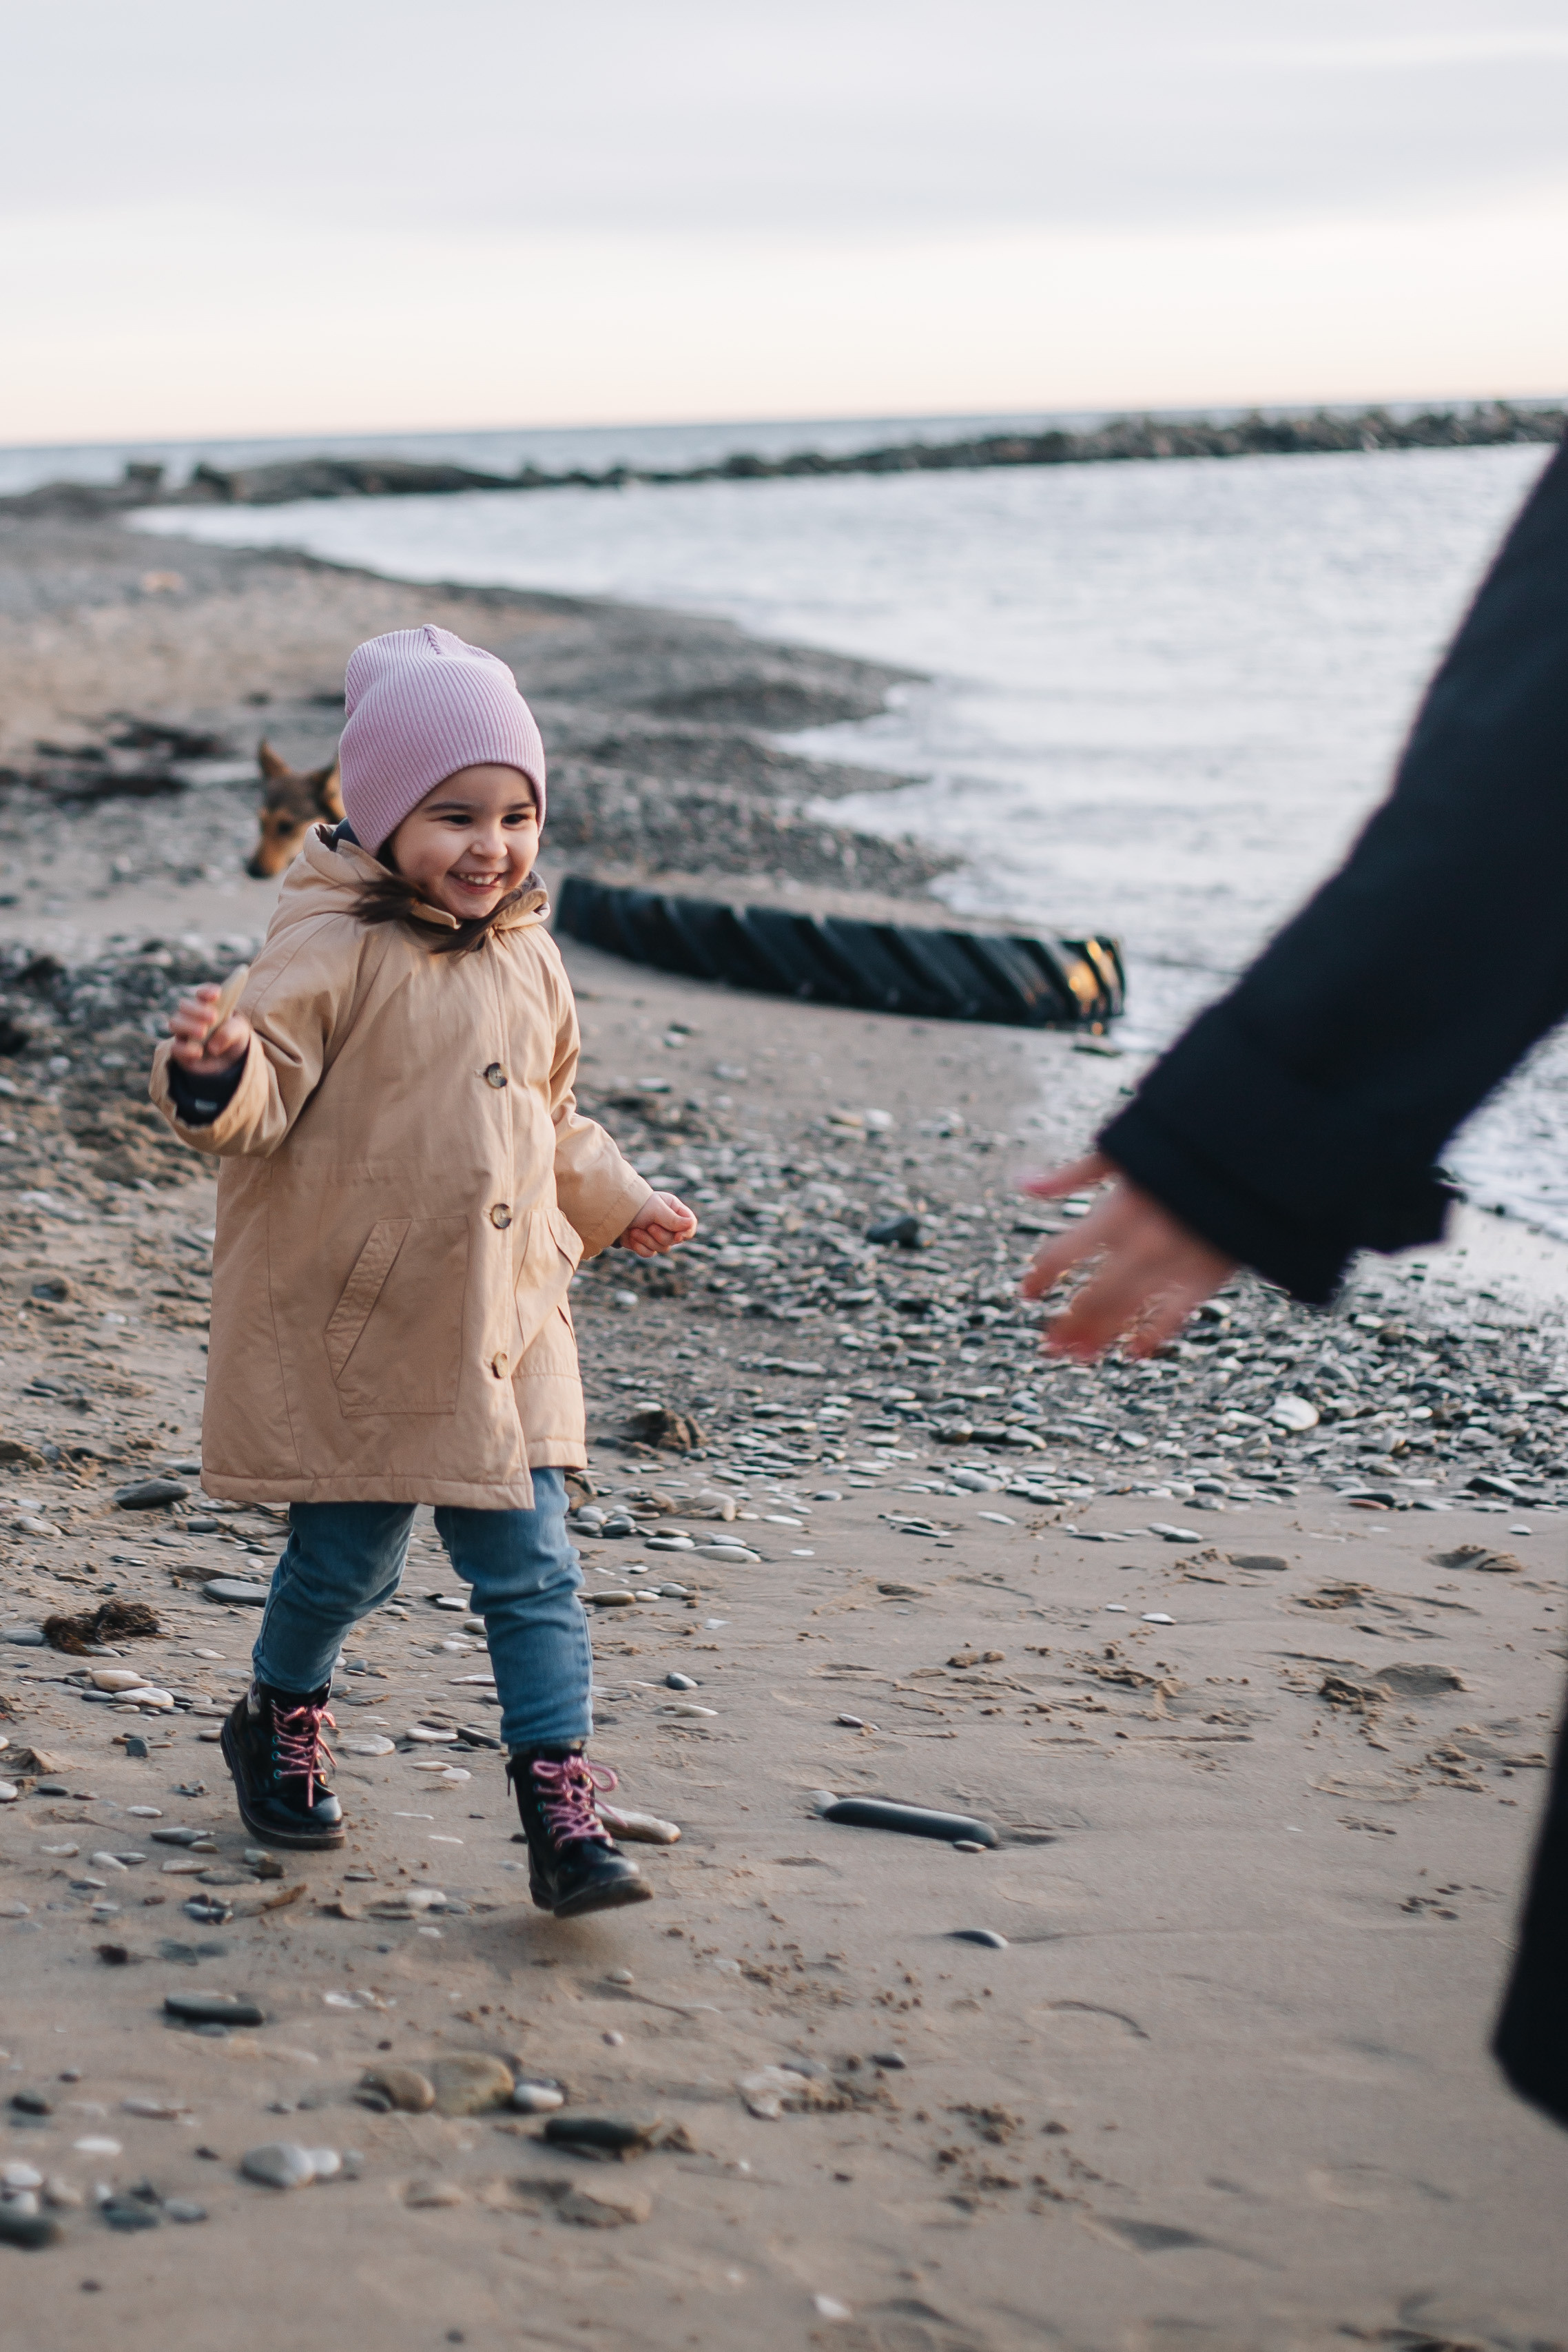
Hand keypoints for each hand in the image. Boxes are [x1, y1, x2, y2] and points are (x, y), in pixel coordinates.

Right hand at [168, 985, 252, 1078]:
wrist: (229, 1057)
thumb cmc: (233, 1036)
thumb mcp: (239, 1032)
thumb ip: (230, 1032)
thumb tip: (212, 1047)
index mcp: (206, 1004)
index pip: (202, 993)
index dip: (207, 992)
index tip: (217, 995)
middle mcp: (190, 1015)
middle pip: (185, 1006)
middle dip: (198, 1010)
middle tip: (213, 1017)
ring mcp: (182, 1032)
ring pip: (175, 1023)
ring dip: (188, 1026)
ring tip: (203, 1032)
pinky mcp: (180, 1050)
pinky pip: (175, 1048)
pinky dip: (185, 1050)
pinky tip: (199, 1052)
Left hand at [618, 1190, 697, 1257]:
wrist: (610, 1211)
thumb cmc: (635, 1205)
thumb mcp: (656, 1209)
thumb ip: (673, 1219)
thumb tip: (691, 1225)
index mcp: (673, 1209)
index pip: (690, 1224)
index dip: (686, 1232)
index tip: (677, 1236)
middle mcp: (667, 1222)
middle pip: (675, 1240)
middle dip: (661, 1235)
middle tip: (649, 1226)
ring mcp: (656, 1235)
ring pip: (663, 1248)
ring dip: (648, 1240)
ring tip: (635, 1230)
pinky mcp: (644, 1244)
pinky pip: (650, 1253)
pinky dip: (640, 1246)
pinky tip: (631, 1237)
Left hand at [1017, 1150, 1237, 1359]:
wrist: (1251, 1150)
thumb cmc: (1179, 1146)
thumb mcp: (1121, 1152)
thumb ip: (1071, 1175)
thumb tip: (1023, 1184)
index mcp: (1113, 1212)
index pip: (1060, 1254)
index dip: (1039, 1277)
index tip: (1027, 1293)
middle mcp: (1138, 1243)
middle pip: (1090, 1295)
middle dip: (1067, 1323)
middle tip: (1050, 1345)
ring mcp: (1173, 1264)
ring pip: (1125, 1312)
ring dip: (1098, 1336)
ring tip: (1078, 1356)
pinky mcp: (1206, 1275)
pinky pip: (1175, 1315)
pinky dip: (1152, 1335)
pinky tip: (1133, 1352)